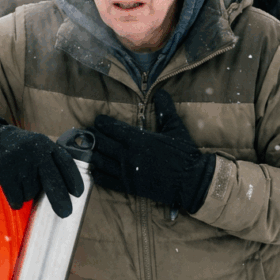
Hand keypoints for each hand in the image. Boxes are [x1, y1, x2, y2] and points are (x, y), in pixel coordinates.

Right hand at [0, 114, 84, 217]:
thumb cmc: (19, 150)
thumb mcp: (37, 147)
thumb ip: (49, 162)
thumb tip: (64, 192)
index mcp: (46, 145)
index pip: (65, 163)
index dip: (74, 179)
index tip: (78, 194)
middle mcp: (36, 152)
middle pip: (52, 181)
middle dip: (60, 200)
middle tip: (65, 213)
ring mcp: (20, 161)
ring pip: (31, 192)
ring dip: (27, 194)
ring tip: (20, 182)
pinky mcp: (5, 171)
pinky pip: (16, 197)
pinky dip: (16, 201)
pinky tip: (13, 191)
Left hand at [88, 90, 215, 213]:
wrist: (191, 181)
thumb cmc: (184, 154)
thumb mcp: (176, 128)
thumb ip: (166, 110)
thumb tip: (161, 92)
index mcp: (138, 139)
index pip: (111, 128)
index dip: (101, 123)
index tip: (98, 120)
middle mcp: (127, 155)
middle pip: (101, 143)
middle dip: (93, 136)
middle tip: (88, 132)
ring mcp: (126, 172)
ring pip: (99, 161)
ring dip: (92, 153)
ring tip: (88, 148)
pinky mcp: (128, 187)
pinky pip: (105, 180)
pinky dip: (97, 173)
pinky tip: (95, 169)